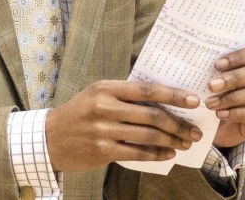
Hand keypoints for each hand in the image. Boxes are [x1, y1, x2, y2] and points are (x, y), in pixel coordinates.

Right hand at [45, 80, 202, 171]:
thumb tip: (162, 101)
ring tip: (185, 143)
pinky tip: (167, 154)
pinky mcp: (102, 150)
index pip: (147, 90)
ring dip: (171, 140)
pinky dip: (156, 154)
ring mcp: (103, 130)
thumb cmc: (79, 114)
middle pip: (152, 114)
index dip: (173, 95)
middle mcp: (104, 107)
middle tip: (195, 131)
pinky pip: (137, 153)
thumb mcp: (96, 95)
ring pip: (148, 135)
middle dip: (179, 124)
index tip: (193, 101)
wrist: (49, 138)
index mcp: (106, 88)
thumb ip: (124, 96)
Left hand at [203, 45, 244, 146]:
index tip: (217, 65)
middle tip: (211, 85)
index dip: (239, 57)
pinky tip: (220, 114)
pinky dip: (237, 114)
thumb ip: (208, 68)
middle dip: (234, 78)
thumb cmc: (209, 94)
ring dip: (232, 98)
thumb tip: (198, 56)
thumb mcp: (207, 80)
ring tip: (210, 103)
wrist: (210, 124)